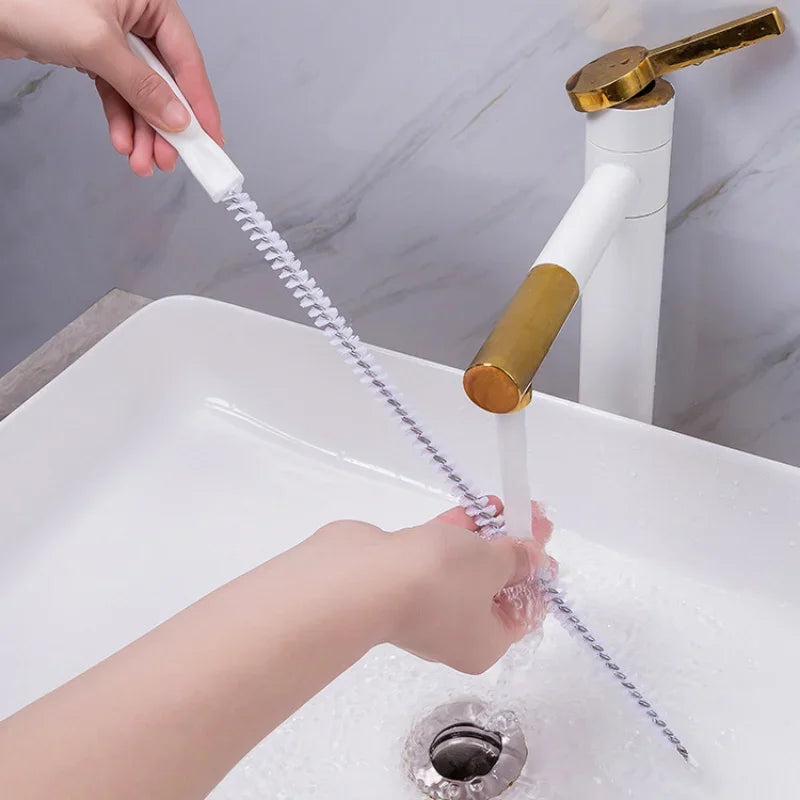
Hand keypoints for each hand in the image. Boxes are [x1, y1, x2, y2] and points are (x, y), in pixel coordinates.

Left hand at [0, 0, 221, 175]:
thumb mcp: (98, 45)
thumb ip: (142, 86)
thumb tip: (178, 120)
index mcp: (150, 0)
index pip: (187, 60)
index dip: (200, 105)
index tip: (211, 139)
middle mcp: (137, 17)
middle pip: (165, 83)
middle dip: (164, 127)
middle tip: (169, 160)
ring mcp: (115, 37)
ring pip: (141, 94)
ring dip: (142, 132)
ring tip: (142, 162)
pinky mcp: (94, 53)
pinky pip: (117, 93)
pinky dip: (121, 119)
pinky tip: (122, 141)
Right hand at [309, 498, 555, 673]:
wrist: (362, 578)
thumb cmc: (440, 582)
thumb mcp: (492, 566)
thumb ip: (517, 557)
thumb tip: (533, 557)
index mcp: (482, 644)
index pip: (521, 613)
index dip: (537, 575)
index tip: (544, 543)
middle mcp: (454, 630)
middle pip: (493, 587)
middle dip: (511, 548)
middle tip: (529, 516)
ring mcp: (423, 602)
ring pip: (464, 567)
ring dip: (485, 535)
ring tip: (505, 503)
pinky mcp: (399, 576)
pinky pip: (436, 553)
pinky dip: (456, 531)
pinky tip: (476, 505)